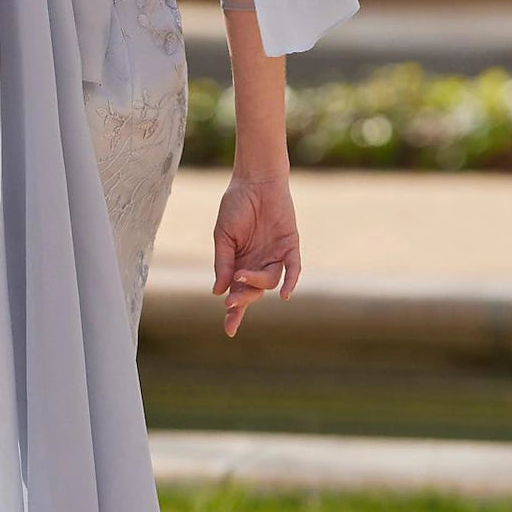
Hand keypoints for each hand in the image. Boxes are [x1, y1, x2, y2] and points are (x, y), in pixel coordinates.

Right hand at [211, 173, 300, 336]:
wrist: (255, 181)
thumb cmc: (235, 206)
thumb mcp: (223, 236)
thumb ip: (222, 262)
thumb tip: (219, 292)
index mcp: (238, 264)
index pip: (237, 293)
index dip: (234, 312)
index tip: (230, 330)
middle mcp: (258, 264)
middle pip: (253, 291)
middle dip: (242, 300)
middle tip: (232, 303)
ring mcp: (275, 256)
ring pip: (269, 281)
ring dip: (255, 282)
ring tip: (241, 274)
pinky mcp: (290, 246)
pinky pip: (293, 268)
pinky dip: (291, 281)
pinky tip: (285, 294)